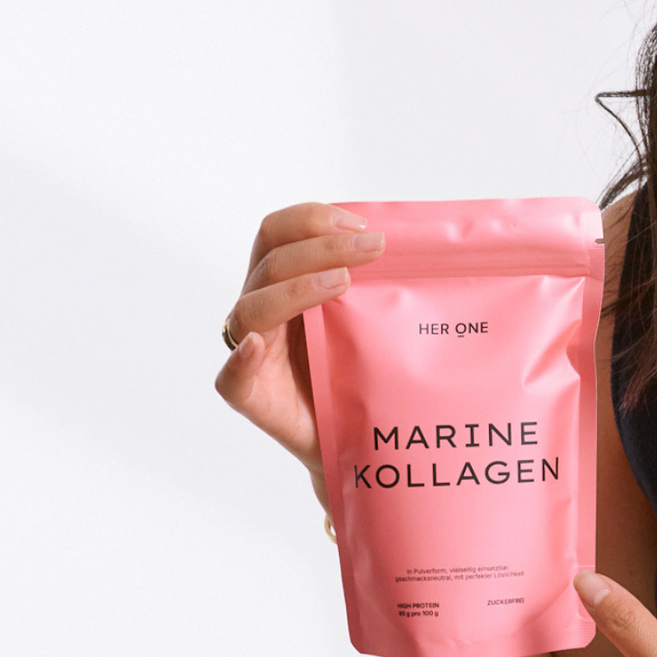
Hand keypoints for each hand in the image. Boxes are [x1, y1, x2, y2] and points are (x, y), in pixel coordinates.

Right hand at [214, 202, 385, 472]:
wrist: (360, 438)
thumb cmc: (367, 371)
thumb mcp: (377, 318)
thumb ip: (383, 282)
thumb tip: (424, 243)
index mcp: (288, 282)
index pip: (280, 233)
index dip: (313, 219)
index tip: (363, 225)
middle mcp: (266, 310)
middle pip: (271, 260)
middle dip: (322, 245)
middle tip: (373, 248)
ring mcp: (254, 351)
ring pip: (253, 307)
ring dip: (296, 287)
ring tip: (340, 283)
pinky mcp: (250, 394)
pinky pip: (232, 375)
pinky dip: (243, 357)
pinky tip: (260, 345)